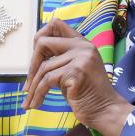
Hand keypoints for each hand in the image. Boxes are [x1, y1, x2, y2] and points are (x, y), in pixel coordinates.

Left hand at [23, 18, 131, 135]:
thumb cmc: (88, 95)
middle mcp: (82, 46)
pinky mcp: (77, 71)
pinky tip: (37, 104)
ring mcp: (81, 58)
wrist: (106, 111)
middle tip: (28, 84)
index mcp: (82, 43)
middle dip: (31, 65)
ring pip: (43, 67)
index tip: (36, 58)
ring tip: (30, 101)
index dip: (40, 37)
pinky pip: (47, 81)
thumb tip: (34, 58)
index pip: (55, 24)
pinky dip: (38, 94)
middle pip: (43, 42)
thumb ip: (60, 59)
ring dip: (34, 87)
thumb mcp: (74, 70)